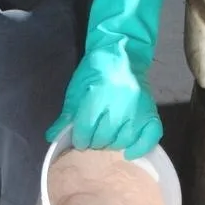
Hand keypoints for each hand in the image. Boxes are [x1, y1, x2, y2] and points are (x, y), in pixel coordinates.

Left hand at [47, 47, 161, 159]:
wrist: (122, 51)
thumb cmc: (96, 70)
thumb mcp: (77, 89)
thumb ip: (67, 115)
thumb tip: (53, 137)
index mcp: (98, 94)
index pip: (86, 129)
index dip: (80, 139)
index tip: (80, 139)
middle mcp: (121, 103)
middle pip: (104, 138)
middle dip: (95, 142)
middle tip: (93, 137)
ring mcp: (138, 109)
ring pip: (123, 141)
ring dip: (113, 145)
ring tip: (107, 138)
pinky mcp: (151, 112)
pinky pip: (149, 138)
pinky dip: (139, 149)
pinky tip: (128, 153)